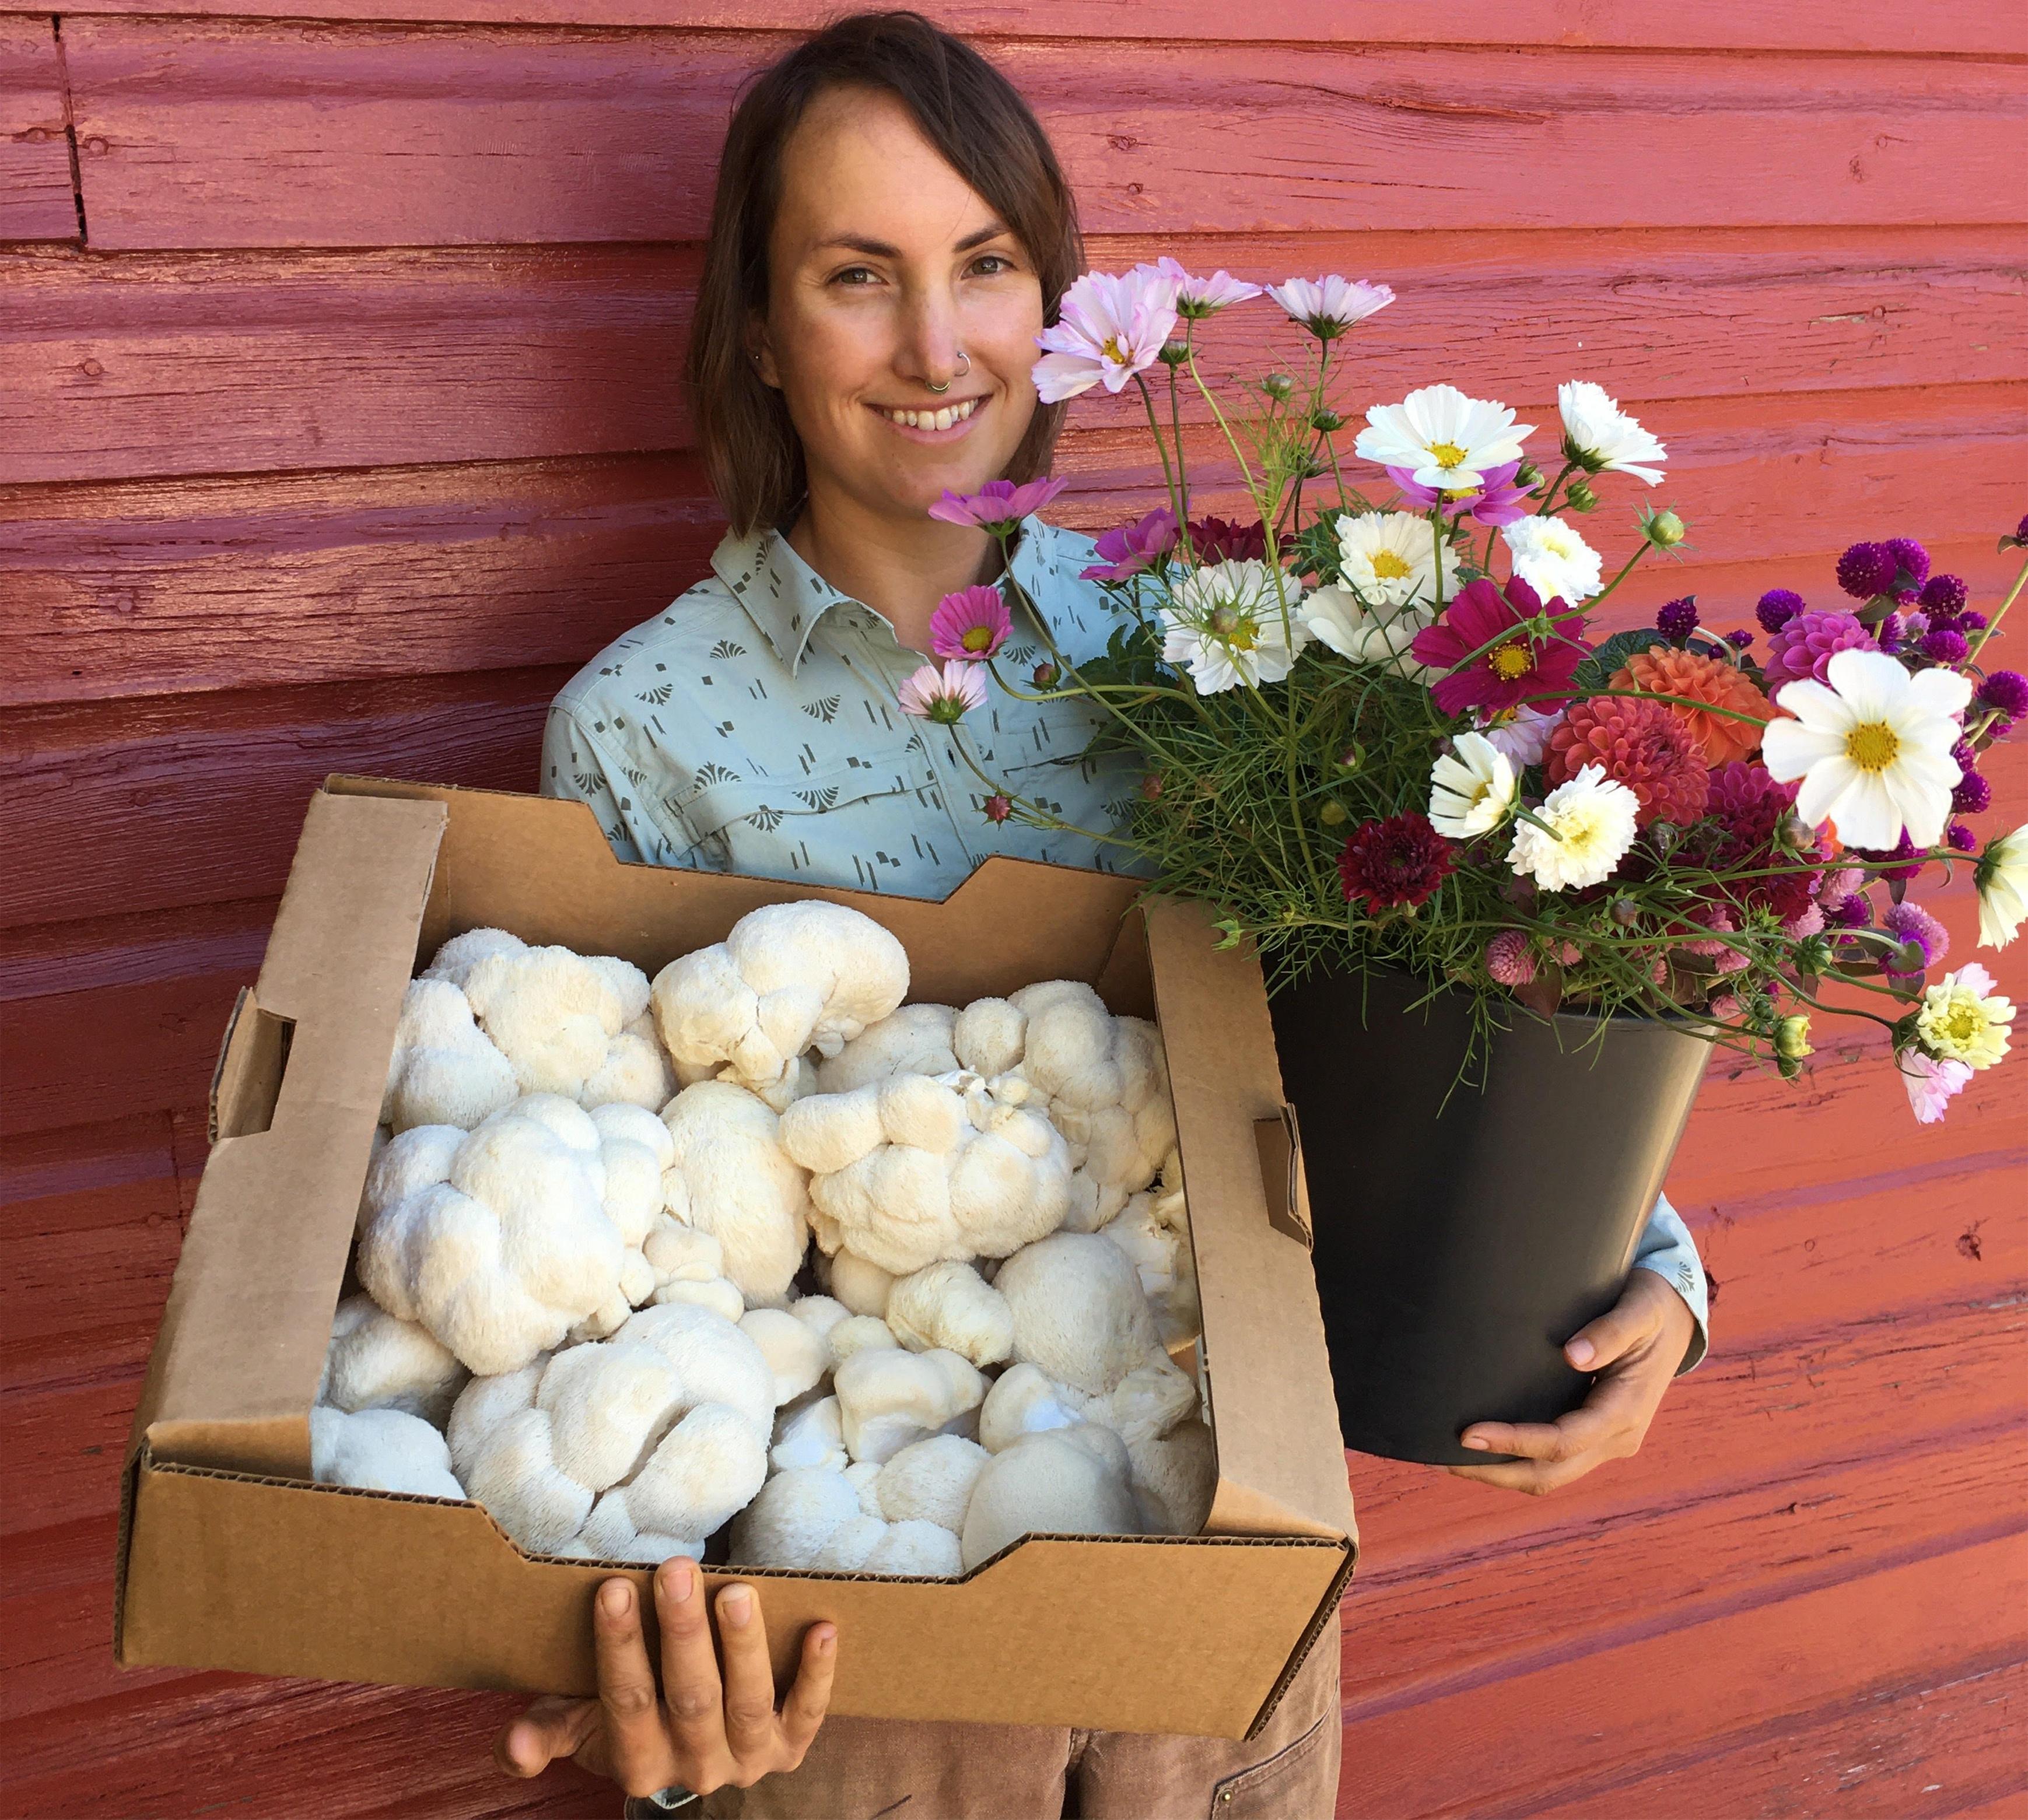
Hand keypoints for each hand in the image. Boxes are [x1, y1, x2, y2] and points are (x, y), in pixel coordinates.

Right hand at [493, 1559, 835, 1797]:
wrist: (687, 1756)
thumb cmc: (629, 1716)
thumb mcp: (580, 1724)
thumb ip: (547, 1732)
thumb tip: (511, 1749)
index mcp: (636, 1760)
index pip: (625, 1701)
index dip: (620, 1646)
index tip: (616, 1586)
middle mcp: (694, 1767)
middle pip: (689, 1698)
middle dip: (683, 1633)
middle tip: (678, 1569)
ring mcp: (747, 1758)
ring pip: (747, 1703)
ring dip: (744, 1648)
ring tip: (738, 1592)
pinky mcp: (791, 1747)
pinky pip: (808, 1712)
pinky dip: (816, 1674)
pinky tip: (821, 1627)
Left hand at [1448, 1267, 1694, 1496]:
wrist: (1677, 1317)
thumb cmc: (1653, 1306)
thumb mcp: (1640, 1308)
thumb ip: (1611, 1330)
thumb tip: (1573, 1355)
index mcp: (1627, 1410)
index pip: (1563, 1440)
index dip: (1514, 1441)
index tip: (1468, 1433)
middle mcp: (1619, 1436)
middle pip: (1550, 1473)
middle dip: (1495, 1471)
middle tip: (1440, 1457)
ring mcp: (1608, 1440)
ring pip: (1551, 1474)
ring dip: (1502, 1472)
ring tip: (1449, 1458)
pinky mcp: (1596, 1434)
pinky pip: (1555, 1459)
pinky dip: (1518, 1459)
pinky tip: (1484, 1447)